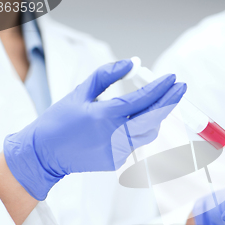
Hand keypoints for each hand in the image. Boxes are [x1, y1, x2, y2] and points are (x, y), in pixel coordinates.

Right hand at [4, 59, 185, 199]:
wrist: (44, 154)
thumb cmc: (59, 122)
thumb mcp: (80, 92)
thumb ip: (107, 75)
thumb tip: (132, 64)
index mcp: (106, 116)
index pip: (142, 100)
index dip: (160, 88)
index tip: (172, 78)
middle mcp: (116, 135)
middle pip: (154, 118)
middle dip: (171, 101)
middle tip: (180, 88)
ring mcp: (118, 151)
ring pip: (148, 132)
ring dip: (156, 116)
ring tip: (156, 103)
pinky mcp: (118, 161)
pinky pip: (136, 142)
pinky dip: (137, 130)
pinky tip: (126, 124)